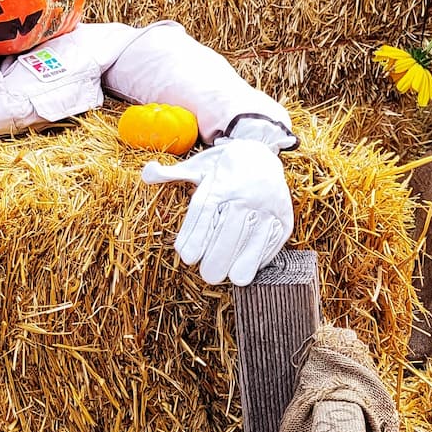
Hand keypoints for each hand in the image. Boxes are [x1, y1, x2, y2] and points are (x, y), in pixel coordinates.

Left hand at [140, 137, 294, 286]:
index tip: (187, 257)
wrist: (260, 153)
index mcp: (221, 182)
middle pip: (230, 228)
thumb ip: (172, 175)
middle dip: (219, 256)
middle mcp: (245, 192)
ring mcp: (268, 204)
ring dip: (244, 261)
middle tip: (209, 275)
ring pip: (255, 236)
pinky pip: (273, 238)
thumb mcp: (196, 168)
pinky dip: (262, 255)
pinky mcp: (283, 215)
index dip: (196, 236)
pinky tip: (250, 266)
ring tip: (233, 278)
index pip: (206, 211)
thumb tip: (148, 172)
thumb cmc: (221, 170)